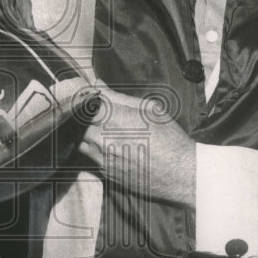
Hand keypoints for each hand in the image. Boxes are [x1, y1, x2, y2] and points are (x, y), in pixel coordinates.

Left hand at [76, 85, 195, 206]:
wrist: (180, 174)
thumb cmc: (169, 138)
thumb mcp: (149, 109)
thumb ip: (118, 97)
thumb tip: (98, 84)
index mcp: (113, 120)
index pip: (83, 104)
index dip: (83, 98)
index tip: (87, 95)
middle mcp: (103, 140)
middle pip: (77, 124)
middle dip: (82, 116)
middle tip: (93, 111)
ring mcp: (102, 158)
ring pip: (79, 141)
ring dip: (85, 133)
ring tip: (100, 128)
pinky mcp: (106, 173)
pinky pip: (89, 157)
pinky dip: (93, 149)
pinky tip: (108, 145)